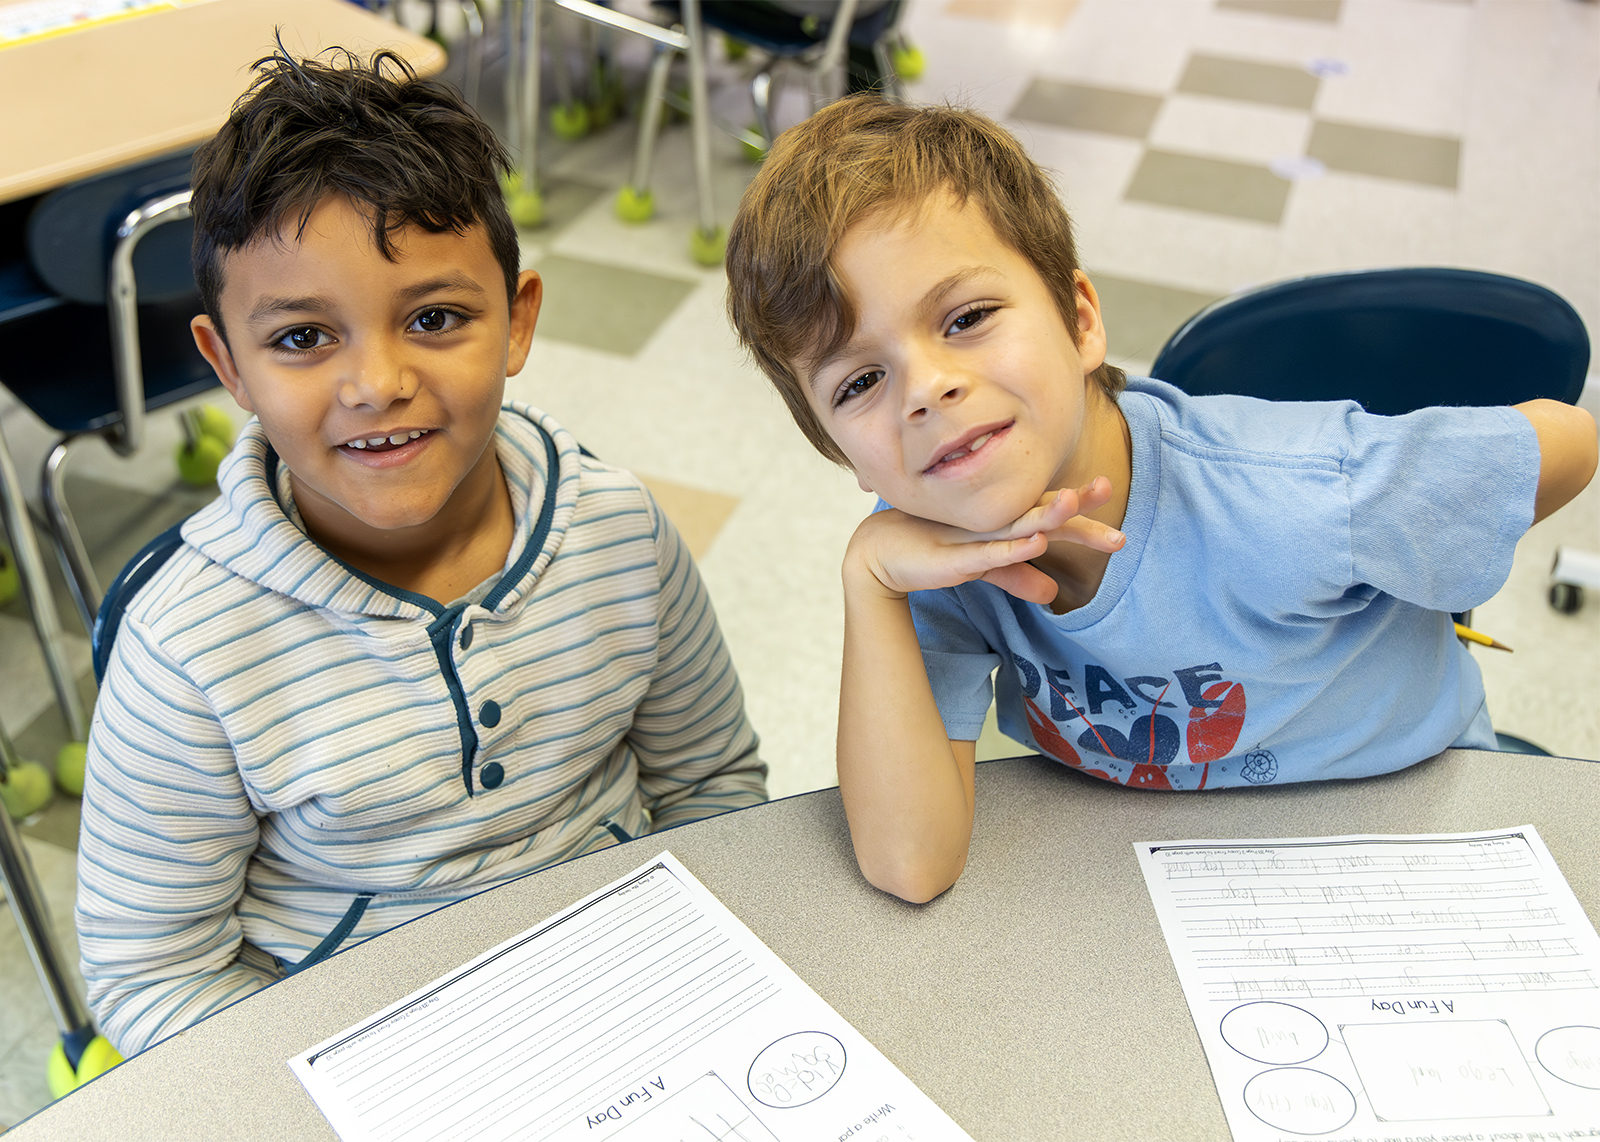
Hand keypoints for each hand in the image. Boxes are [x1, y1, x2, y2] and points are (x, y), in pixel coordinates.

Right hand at [846, 478, 1125, 604]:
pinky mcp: (956, 556)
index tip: (1114, 523)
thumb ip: (1018, 576)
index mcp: (1002, 522)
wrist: (879, 555)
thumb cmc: (932, 552)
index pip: (1049, 516)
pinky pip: (990, 552)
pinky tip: (1037, 542)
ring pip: (1018, 523)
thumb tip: (1054, 596)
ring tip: (1075, 503)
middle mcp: (993, 521)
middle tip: (1107, 488)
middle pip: (1041, 512)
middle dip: (1075, 503)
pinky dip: (1014, 547)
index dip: (1082, 518)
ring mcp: (974, 536)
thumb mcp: (985, 567)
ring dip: (1047, 512)